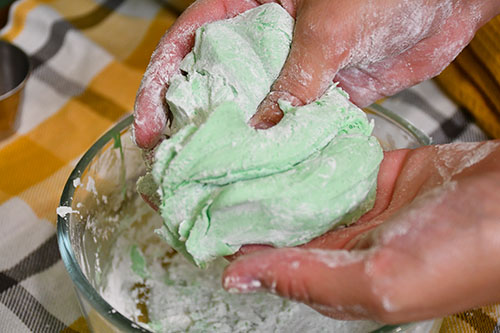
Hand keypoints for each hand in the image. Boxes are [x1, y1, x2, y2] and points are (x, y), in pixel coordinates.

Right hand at [133, 0, 499, 146]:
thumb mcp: (328, 25)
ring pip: (255, 107)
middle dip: (193, 119)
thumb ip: (294, 76)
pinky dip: (284, 147)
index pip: (190, 39)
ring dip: (238, 140)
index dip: (162, 82)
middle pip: (216, 80)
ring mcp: (298, 68)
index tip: (149, 126)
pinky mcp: (328, 92)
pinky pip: (297, 123)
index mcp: (254, 2)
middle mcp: (269, 38)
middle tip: (176, 163)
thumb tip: (262, 128)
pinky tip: (269, 173)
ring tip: (215, 178)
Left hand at [222, 140, 499, 323]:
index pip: (274, 265)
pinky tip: (285, 141)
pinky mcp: (378, 177)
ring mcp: (363, 209)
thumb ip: (306, 278)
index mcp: (341, 280)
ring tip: (240, 155)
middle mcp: (347, 247)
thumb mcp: (379, 281)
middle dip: (250, 205)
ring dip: (277, 176)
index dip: (237, 244)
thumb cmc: (460, 253)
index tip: (201, 216)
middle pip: (285, 227)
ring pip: (305, 192)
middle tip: (214, 176)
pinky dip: (311, 153)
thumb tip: (236, 279)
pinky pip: (334, 163)